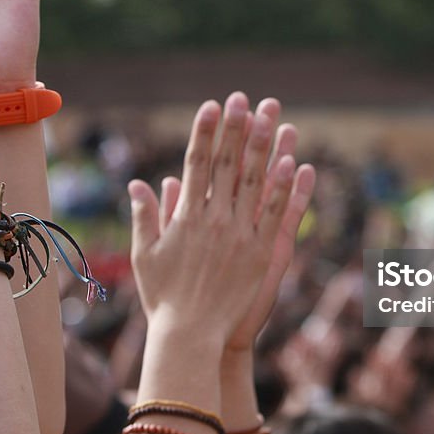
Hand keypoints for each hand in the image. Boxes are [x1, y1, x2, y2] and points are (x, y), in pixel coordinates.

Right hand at [127, 93, 298, 343]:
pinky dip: (284, 187)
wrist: (191, 336)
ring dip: (263, 145)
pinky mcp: (260, 253)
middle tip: (243, 97)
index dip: (204, 133)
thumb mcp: (145, 255)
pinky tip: (294, 161)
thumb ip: (146, 216)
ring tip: (271, 115)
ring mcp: (239, 235)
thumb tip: (139, 183)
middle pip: (228, 165)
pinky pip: (276, 214)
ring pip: (254, 181)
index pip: (196, 164)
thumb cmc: (163, 298)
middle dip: (236, 128)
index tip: (211, 106)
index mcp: (185, 218)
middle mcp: (213, 220)